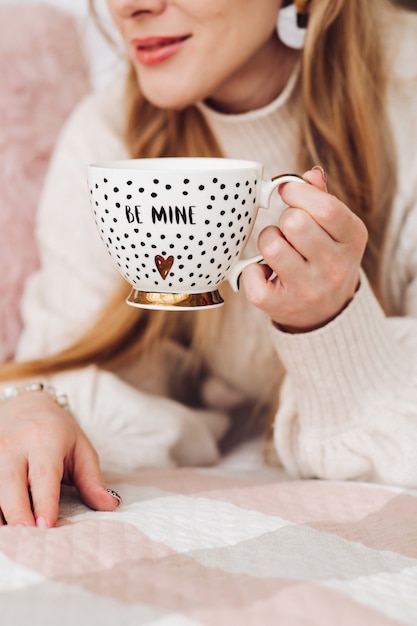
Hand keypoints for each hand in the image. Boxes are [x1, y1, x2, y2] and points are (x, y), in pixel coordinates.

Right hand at [0, 391, 119, 527]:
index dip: (44, 501)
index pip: (44, 474)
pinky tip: (2, 525)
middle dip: (16, 512)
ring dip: (0, 514)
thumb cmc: (58, 433)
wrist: (25, 406)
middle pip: (9, 483)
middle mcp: (13, 445)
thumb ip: (92, 480)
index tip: (47, 526)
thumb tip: (111, 506)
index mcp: (44, 439)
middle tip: (27, 537)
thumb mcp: (81, 449)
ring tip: (12, 540)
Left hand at [241, 167, 367, 331]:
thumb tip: (309, 174)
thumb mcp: (336, 230)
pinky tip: (264, 272)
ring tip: (277, 249)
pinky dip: (250, 270)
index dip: (298, 192)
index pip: (325, 208)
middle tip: (288, 230)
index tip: (287, 192)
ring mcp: (308, 289)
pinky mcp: (280, 305)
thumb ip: (322, 199)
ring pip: (272, 246)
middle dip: (284, 219)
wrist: (328, 312)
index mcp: (352, 239)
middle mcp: (334, 267)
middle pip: (294, 223)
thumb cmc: (326, 260)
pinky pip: (250, 275)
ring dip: (268, 240)